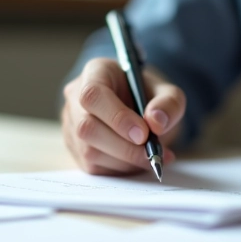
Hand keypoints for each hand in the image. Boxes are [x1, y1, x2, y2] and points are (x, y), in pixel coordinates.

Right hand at [61, 58, 184, 174]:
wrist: (140, 110)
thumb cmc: (149, 96)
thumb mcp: (168, 93)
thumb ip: (169, 103)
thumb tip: (156, 122)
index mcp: (96, 72)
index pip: (93, 95)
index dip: (117, 117)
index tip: (143, 134)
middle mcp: (75, 96)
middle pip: (87, 127)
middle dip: (124, 146)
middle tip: (152, 152)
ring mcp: (71, 124)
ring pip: (89, 151)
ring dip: (125, 160)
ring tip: (151, 156)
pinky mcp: (75, 148)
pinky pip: (93, 166)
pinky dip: (120, 169)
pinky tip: (138, 161)